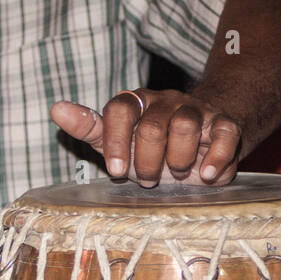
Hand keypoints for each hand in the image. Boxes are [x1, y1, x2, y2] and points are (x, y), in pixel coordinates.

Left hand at [50, 89, 242, 186]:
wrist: (199, 142)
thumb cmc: (151, 146)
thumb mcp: (116, 140)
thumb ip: (89, 127)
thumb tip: (56, 109)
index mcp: (135, 102)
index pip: (120, 109)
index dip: (117, 142)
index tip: (117, 171)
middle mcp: (166, 101)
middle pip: (152, 125)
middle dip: (148, 160)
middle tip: (149, 178)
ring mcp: (196, 110)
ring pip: (184, 125)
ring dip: (177, 159)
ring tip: (176, 174)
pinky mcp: (224, 124)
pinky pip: (224, 133)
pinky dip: (216, 157)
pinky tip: (205, 175)